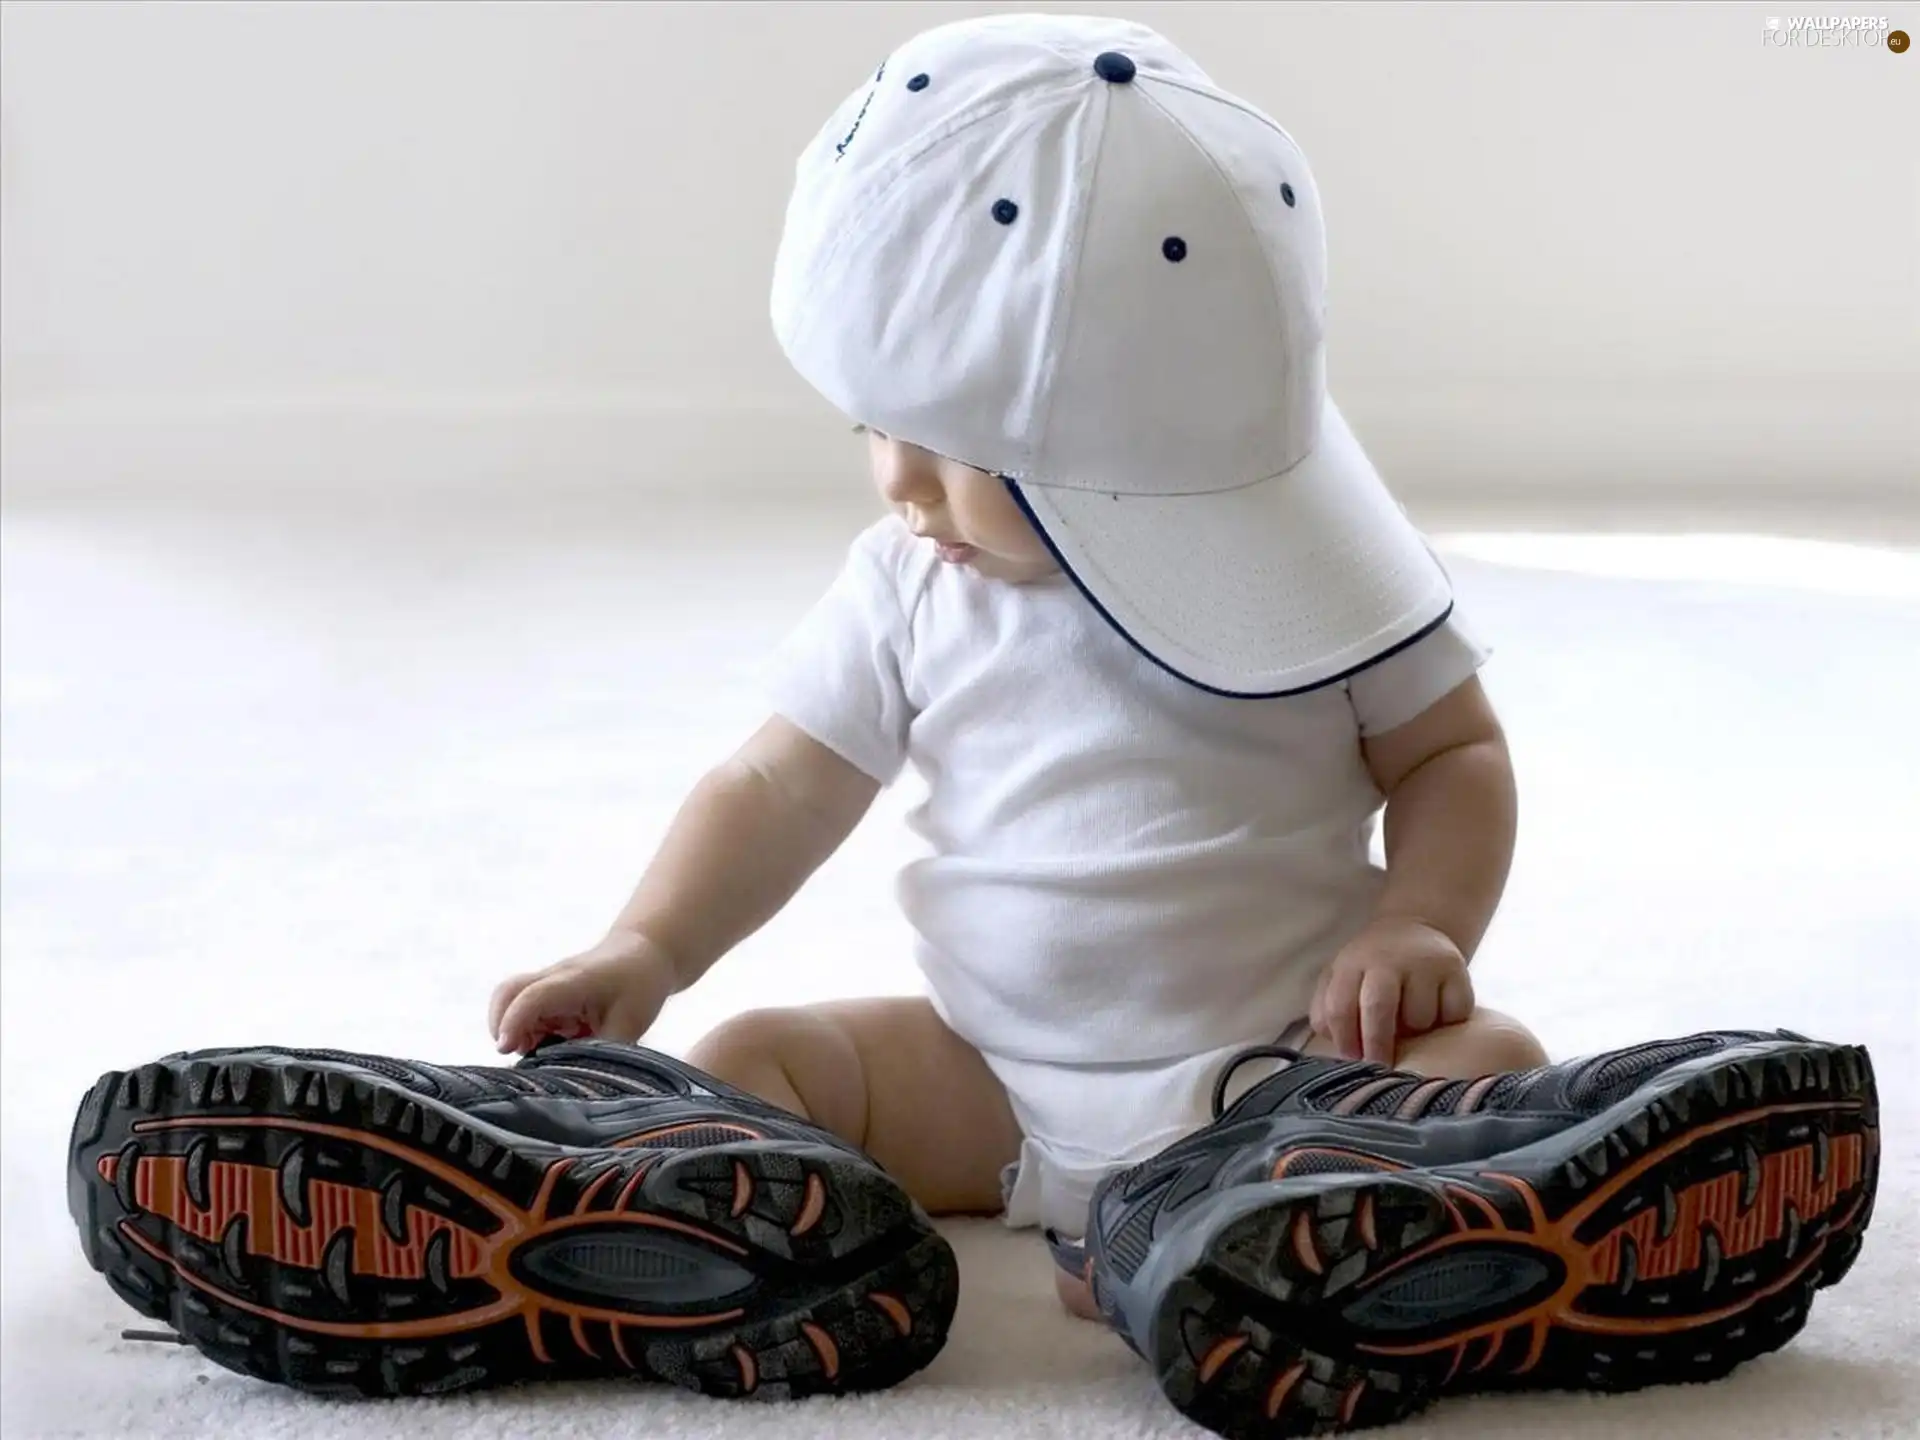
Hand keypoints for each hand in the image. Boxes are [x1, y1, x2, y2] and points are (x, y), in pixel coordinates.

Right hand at [489, 930, 678, 1054]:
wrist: (645, 951)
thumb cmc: (640, 983)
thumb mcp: (630, 1024)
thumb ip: (602, 1052)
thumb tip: (578, 1079)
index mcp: (574, 981)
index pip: (533, 997)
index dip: (514, 1022)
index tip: (506, 1049)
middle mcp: (554, 979)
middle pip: (508, 992)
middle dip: (500, 1025)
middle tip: (511, 1054)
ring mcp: (549, 985)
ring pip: (512, 1003)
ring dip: (514, 1031)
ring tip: (533, 1055)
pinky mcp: (550, 995)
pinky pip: (525, 1011)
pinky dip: (525, 1032)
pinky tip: (544, 1049)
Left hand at [1310, 916, 1474, 1065]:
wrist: (1414, 930)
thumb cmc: (1371, 970)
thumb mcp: (1341, 979)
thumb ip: (1329, 1011)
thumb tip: (1339, 1047)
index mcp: (1352, 963)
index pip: (1339, 1006)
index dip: (1345, 1040)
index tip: (1353, 1063)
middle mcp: (1388, 958)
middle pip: (1378, 1007)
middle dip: (1377, 1044)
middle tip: (1382, 1067)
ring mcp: (1425, 962)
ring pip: (1420, 1018)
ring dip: (1417, 1033)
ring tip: (1412, 1024)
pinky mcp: (1458, 969)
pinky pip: (1454, 1013)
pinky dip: (1447, 1023)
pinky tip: (1438, 1013)